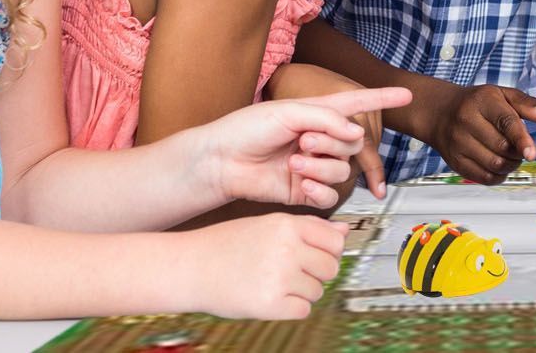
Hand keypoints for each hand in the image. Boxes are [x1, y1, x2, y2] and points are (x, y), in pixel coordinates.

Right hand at [185, 214, 348, 318]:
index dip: (328, 250)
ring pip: (318, 290)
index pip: (335, 241)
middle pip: (331, 267)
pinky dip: (292, 308)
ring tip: (275, 282)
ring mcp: (280, 277)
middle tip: (292, 272)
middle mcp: (287, 249)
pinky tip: (272, 297)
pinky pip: (303, 310)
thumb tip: (344, 231)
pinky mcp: (270, 304)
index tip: (315, 254)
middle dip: (317, 273)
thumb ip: (308, 228)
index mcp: (287, 225)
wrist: (191, 267)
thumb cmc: (228, 244)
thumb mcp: (268, 225)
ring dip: (302, 291)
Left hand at [198, 87, 410, 208]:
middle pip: (352, 144)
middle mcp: (320, 140)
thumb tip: (358, 134)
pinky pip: (330, 194)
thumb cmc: (247, 129)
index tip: (407, 94)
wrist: (221, 161)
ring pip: (343, 170)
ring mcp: (314, 166)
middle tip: (303, 141)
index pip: (357, 104)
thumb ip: (326, 118)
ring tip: (294, 164)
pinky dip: (319, 189)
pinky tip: (300, 184)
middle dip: (332, 143)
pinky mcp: (305, 190)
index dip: (382, 99)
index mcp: (317, 114)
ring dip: (321, 167)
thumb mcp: (287, 112)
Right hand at [428, 84, 535, 184]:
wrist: (440, 112)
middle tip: (521, 146)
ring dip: (511, 165)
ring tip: (511, 155)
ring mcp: (458, 143)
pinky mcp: (455, 162)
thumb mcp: (501, 94)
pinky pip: (484, 178)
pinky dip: (499, 176)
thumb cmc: (477, 103)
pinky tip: (500, 165)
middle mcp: (467, 121)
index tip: (532, 153)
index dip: (521, 139)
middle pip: (502, 147)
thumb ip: (525, 103)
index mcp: (483, 101)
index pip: (506, 122)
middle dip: (518, 151)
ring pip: (495, 165)